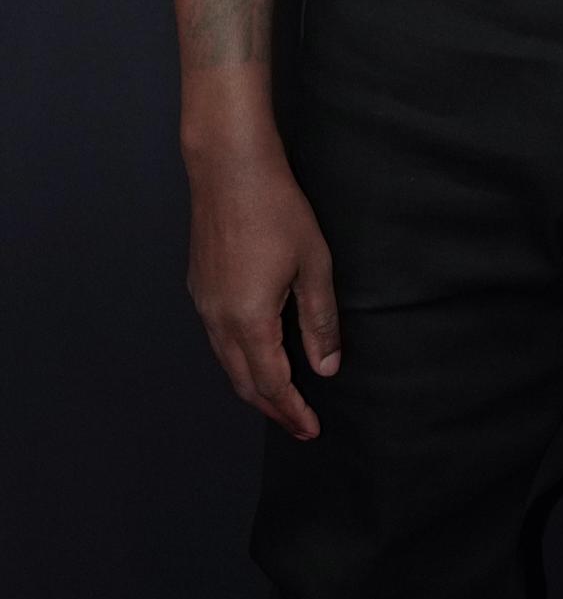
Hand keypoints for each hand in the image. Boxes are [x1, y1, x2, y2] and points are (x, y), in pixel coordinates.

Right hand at [186, 148, 340, 438]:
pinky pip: (217, 339)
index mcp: (249, 321)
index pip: (272, 384)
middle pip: (244, 382)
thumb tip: (326, 367)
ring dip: (253, 385)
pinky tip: (256, 353)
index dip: (293, 411)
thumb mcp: (314, 266)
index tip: (312, 429)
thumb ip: (319, 322)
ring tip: (281, 398)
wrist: (229, 168)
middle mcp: (218, 320)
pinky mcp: (199, 287)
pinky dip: (239, 358)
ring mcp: (203, 304)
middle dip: (272, 408)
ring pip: (227, 362)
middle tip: (299, 424)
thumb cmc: (276, 209)